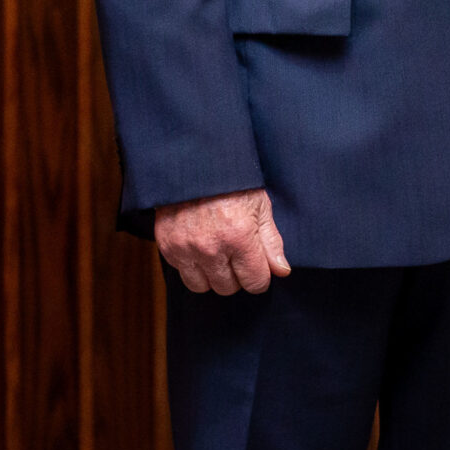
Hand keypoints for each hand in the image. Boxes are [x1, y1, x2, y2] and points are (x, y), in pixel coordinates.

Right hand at [154, 187, 291, 294]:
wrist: (195, 162)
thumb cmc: (233, 181)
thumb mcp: (261, 205)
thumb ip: (271, 242)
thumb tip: (281, 271)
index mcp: (239, 236)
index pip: (254, 282)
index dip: (260, 278)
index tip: (259, 270)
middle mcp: (211, 247)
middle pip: (228, 287)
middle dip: (237, 276)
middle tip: (238, 256)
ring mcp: (186, 248)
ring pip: (202, 286)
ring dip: (213, 276)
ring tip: (218, 255)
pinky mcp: (167, 246)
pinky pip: (182, 273)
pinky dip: (193, 266)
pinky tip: (201, 247)